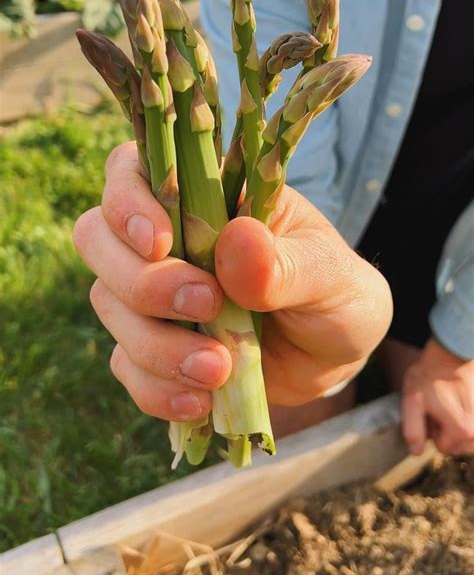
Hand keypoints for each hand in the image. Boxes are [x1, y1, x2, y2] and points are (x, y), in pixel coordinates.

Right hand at [73, 142, 391, 421]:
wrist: (336, 355)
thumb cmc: (335, 291)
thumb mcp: (331, 274)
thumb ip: (285, 263)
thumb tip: (235, 242)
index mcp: (206, 197)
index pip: (133, 171)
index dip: (129, 202)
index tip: (162, 243)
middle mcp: (167, 240)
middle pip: (97, 236)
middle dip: (141, 281)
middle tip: (208, 306)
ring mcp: (153, 296)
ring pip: (107, 304)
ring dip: (155, 345)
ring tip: (220, 368)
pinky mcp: (153, 349)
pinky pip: (125, 366)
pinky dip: (155, 389)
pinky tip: (200, 403)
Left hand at [402, 338, 473, 455]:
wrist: (451, 350)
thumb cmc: (429, 375)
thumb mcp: (412, 401)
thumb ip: (413, 431)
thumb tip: (416, 452)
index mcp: (462, 431)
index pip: (443, 448)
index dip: (431, 429)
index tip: (429, 410)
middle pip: (457, 443)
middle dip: (445, 428)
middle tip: (437, 405)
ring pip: (465, 432)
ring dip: (455, 421)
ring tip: (446, 399)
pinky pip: (472, 420)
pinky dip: (464, 412)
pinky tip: (456, 396)